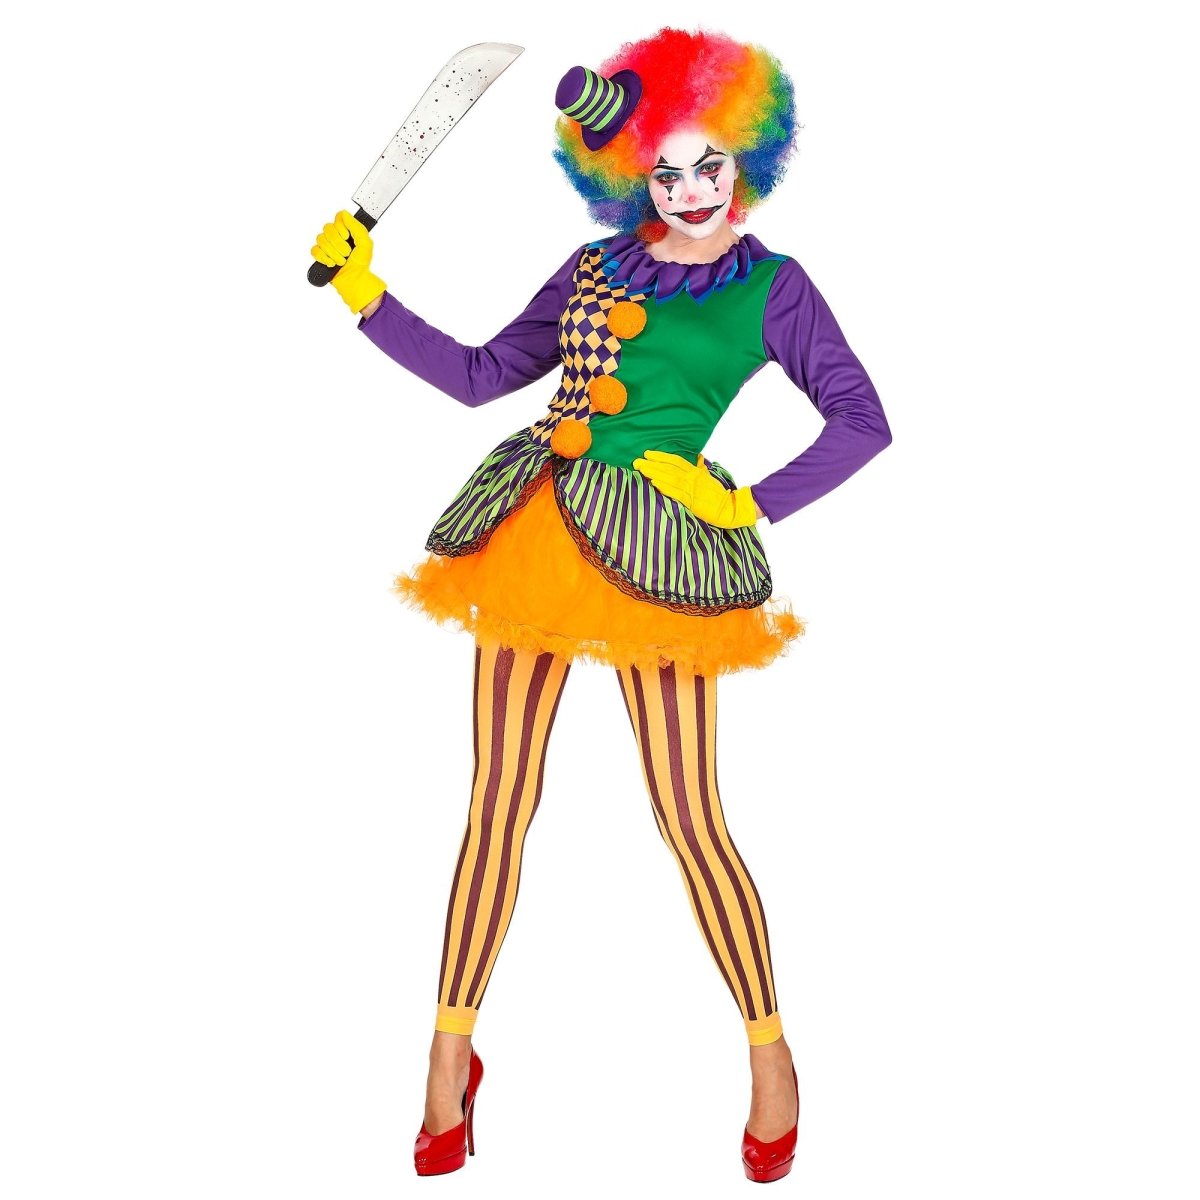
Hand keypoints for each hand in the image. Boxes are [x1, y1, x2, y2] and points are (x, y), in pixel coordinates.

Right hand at [310, 210, 386, 313]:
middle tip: (347, 254)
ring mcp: (326, 245)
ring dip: (333, 253)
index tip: (347, 237)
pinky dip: (324, 257)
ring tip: (341, 262)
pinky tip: (332, 264)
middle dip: (338, 243)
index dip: (340, 226)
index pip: (338, 218)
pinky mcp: (320, 255)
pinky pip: (315, 250)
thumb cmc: (361, 263)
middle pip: (328, 228)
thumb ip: (356, 227)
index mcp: (346, 230)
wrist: (354, 280)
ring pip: (321, 239)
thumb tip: (344, 214)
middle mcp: (335, 235)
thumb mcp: (365, 243)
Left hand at [632, 450, 760, 527]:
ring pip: (669, 478)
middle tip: (637, 461)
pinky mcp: (691, 501)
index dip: (660, 456)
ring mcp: (691, 489)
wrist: (728, 507)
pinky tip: (654, 484)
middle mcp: (691, 477)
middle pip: (668, 468)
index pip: (675, 460)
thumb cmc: (718, 494)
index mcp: (695, 471)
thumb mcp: (709, 477)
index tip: (647, 453)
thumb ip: (701, 468)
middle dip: (652, 464)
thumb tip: (698, 458)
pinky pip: (675, 493)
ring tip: (641, 470)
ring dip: (654, 473)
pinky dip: (665, 487)